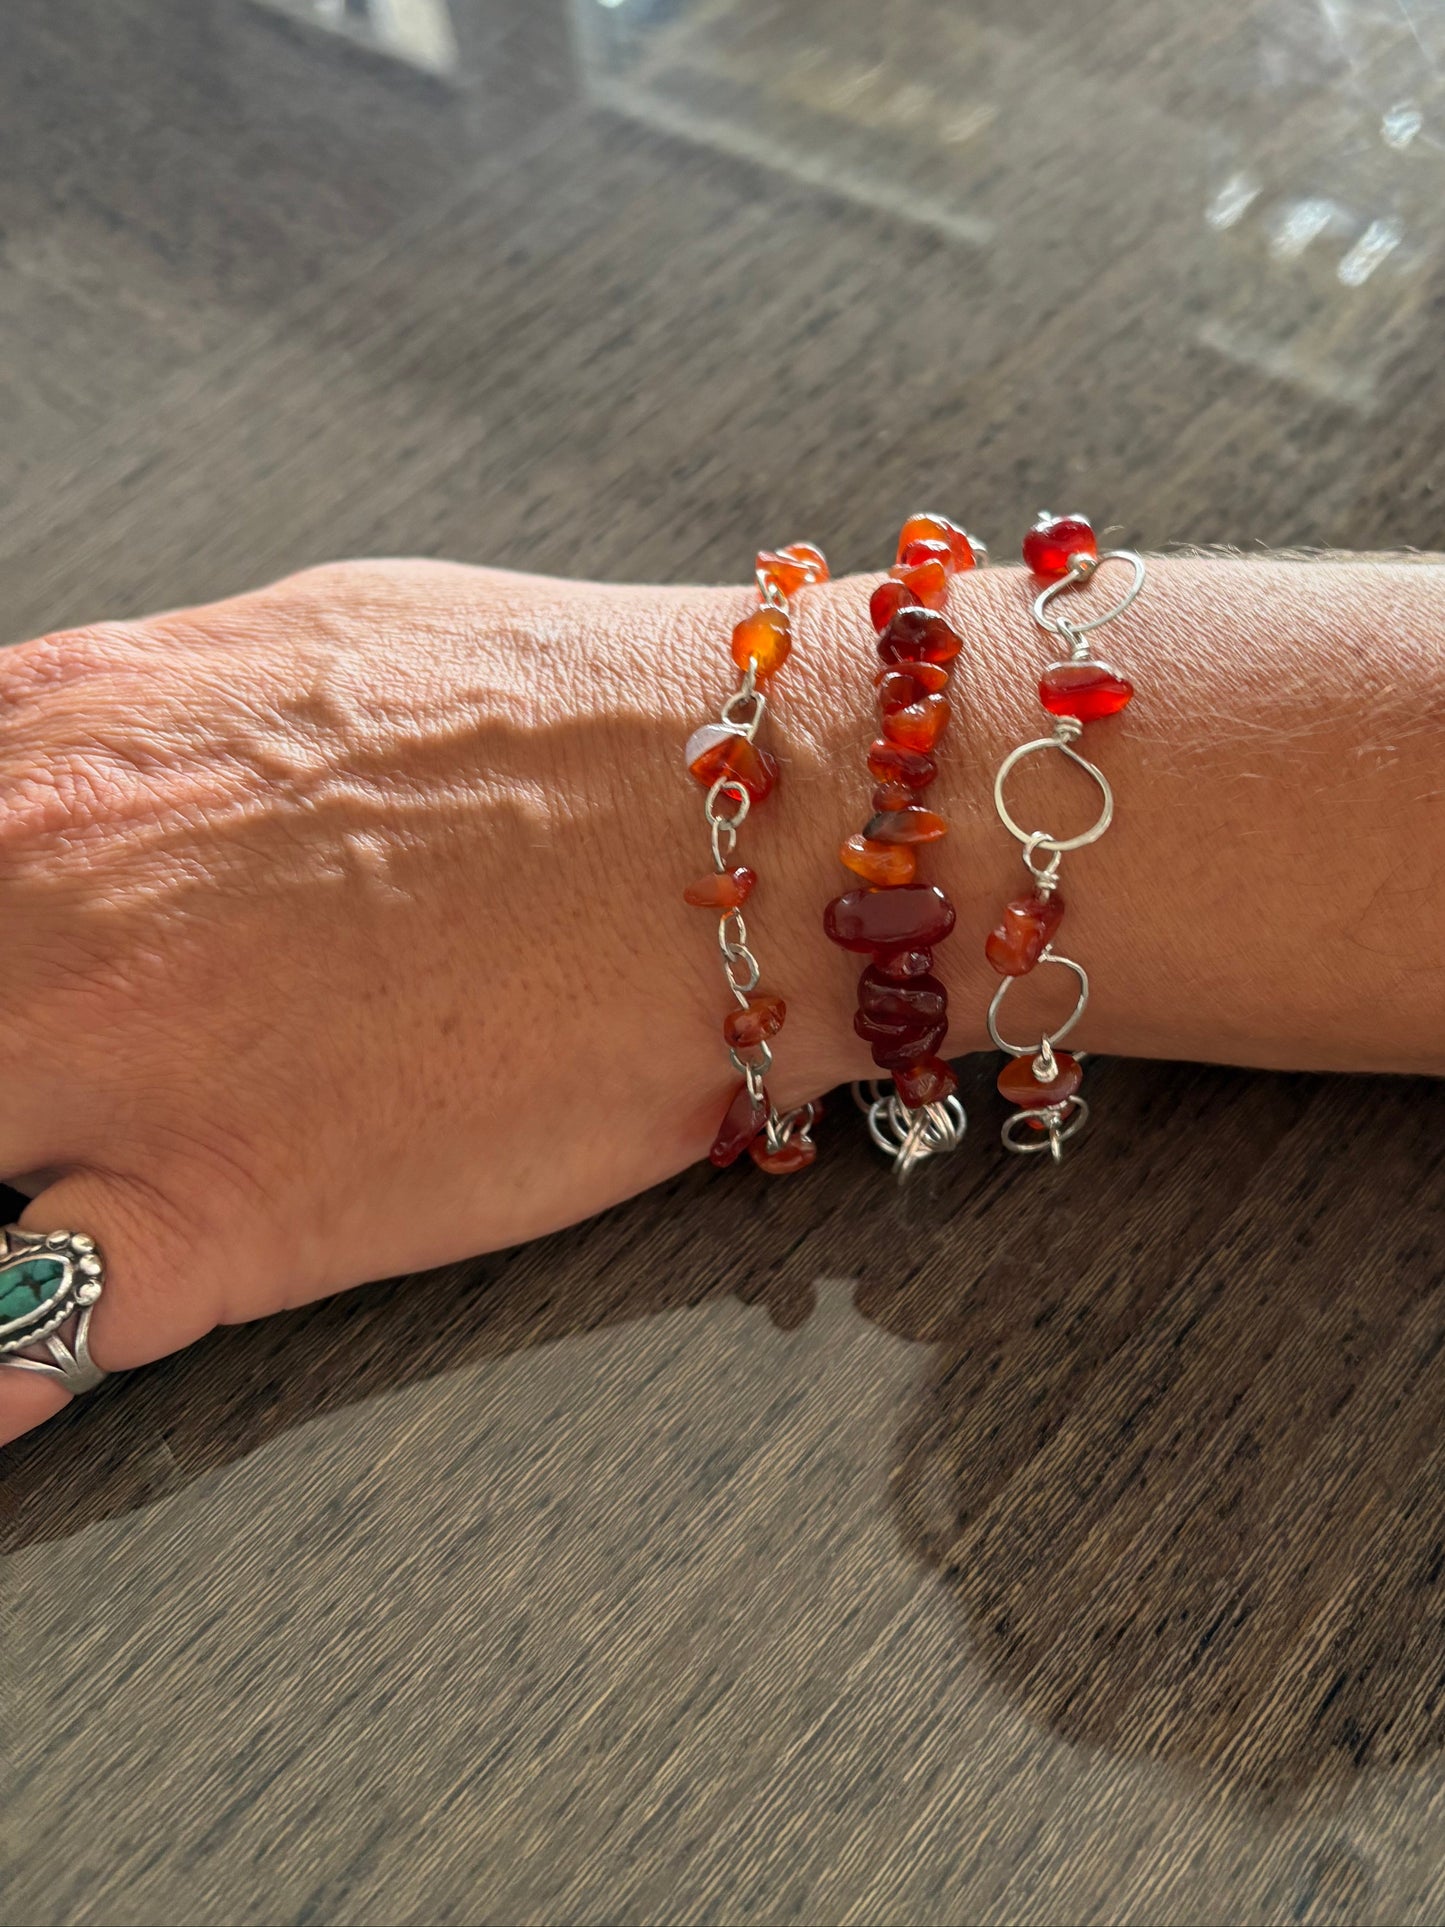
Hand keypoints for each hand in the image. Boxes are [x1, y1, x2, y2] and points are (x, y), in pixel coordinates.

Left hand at [0, 558, 820, 1442]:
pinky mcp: (219, 1222)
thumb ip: (134, 722)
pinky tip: (28, 1355)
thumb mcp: (299, 645)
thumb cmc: (564, 721)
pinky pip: (16, 1340)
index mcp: (51, 750)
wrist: (745, 833)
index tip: (12, 972)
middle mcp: (37, 908)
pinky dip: (11, 1360)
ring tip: (63, 1182)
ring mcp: (112, 1075)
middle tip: (54, 1086)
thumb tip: (64, 769)